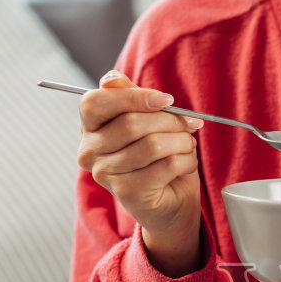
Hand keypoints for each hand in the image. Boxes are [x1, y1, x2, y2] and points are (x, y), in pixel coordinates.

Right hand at [77, 73, 203, 272]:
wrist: (169, 204)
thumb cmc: (157, 158)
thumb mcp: (144, 121)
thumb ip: (129, 97)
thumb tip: (112, 77)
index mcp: (89, 128)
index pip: (96, 102)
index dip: (133, 96)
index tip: (166, 100)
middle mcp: (90, 152)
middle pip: (131, 123)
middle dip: (170, 120)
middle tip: (190, 123)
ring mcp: (106, 174)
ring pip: (153, 145)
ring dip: (181, 142)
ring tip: (188, 146)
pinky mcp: (127, 193)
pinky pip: (166, 165)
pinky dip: (186, 160)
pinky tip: (186, 163)